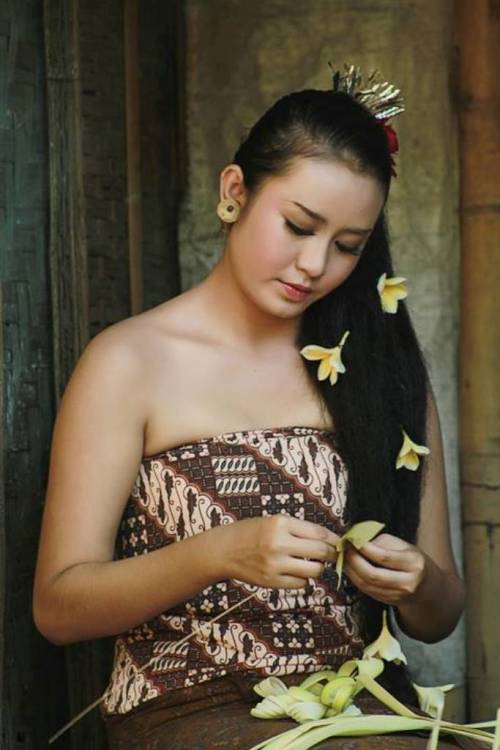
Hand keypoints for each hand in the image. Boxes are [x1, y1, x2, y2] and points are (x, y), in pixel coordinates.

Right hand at [220, 515, 340, 589]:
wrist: (224, 550)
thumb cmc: (250, 532)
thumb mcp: (273, 522)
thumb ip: (298, 530)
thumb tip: (328, 540)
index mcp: (280, 523)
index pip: (318, 533)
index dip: (334, 539)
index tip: (340, 542)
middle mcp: (279, 543)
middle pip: (321, 552)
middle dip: (333, 555)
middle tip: (336, 556)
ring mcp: (275, 564)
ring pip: (314, 570)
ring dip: (318, 568)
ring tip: (313, 564)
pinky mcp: (272, 582)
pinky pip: (300, 584)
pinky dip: (303, 579)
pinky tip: (296, 572)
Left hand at [343, 532, 428, 605]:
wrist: (425, 586)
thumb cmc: (411, 560)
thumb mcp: (402, 545)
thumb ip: (381, 542)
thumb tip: (358, 542)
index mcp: (414, 564)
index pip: (384, 557)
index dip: (365, 548)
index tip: (352, 539)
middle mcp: (407, 583)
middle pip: (373, 575)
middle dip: (354, 560)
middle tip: (345, 549)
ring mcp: (397, 595)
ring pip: (366, 585)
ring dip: (350, 570)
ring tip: (345, 557)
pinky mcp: (387, 602)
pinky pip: (366, 590)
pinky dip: (354, 578)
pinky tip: (350, 568)